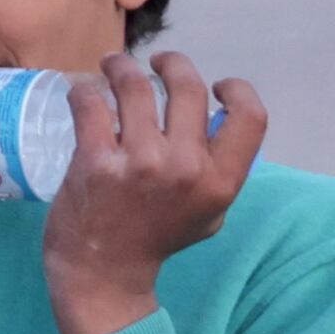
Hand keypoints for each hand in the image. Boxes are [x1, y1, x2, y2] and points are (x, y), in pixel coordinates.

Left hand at [44, 52, 264, 333]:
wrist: (103, 271)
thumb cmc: (158, 238)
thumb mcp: (210, 213)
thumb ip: (218, 171)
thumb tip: (215, 125)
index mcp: (221, 181)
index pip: (250, 117)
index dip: (237, 90)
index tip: (216, 85)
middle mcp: (186, 168)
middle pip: (188, 89)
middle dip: (173, 63)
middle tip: (158, 62)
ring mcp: (139, 163)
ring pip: (135, 86)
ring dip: (122, 66)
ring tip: (114, 64)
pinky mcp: (95, 162)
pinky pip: (90, 104)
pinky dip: (85, 89)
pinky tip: (84, 90)